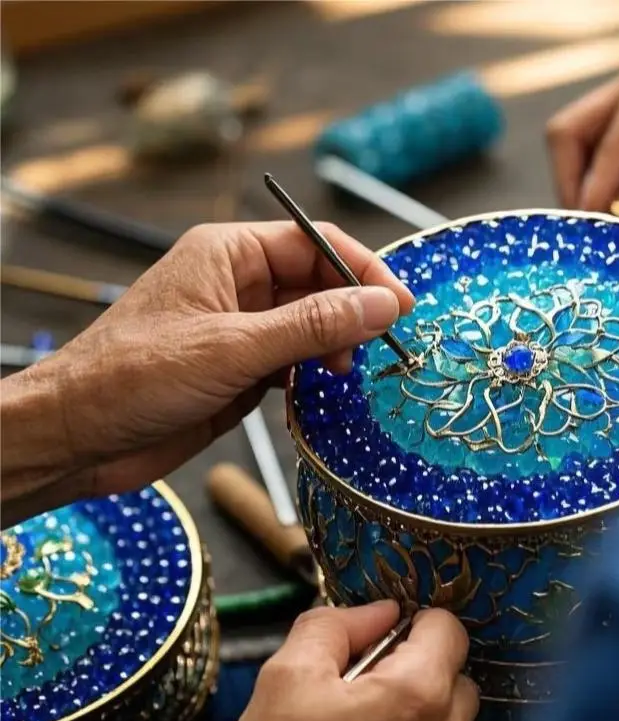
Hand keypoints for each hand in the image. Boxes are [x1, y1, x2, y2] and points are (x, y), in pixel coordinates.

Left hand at [1, 221, 413, 523]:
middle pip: (319, 284)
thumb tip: (381, 304)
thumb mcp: (233, 347)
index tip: (401, 305)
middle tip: (381, 346)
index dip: (364, 270)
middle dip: (353, 312)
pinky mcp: (240, 370)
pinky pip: (294, 361)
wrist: (76, 438)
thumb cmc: (133, 378)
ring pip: (311, 325)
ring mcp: (240, 329)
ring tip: (344, 373)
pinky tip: (320, 392)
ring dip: (335, 346)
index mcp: (229, 253)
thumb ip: (312, 325)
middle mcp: (238, 284)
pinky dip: (314, 375)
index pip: (316, 244)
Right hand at [236, 602, 479, 720]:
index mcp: (417, 695)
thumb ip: (335, 627)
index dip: (416, 624)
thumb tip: (379, 612)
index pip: (449, 629)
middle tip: (369, 685)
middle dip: (421, 671)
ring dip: (419, 712)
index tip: (386, 638)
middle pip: (457, 679)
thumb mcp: (288, 678)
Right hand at [545, 50, 618, 224]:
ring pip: (580, 148)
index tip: (582, 232)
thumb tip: (609, 219)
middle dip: (571, 182)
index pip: (603, 144)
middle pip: (570, 133)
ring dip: (587, 188)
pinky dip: (607, 191)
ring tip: (608, 228)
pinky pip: (604, 162)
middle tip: (586, 228)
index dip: (588, 191)